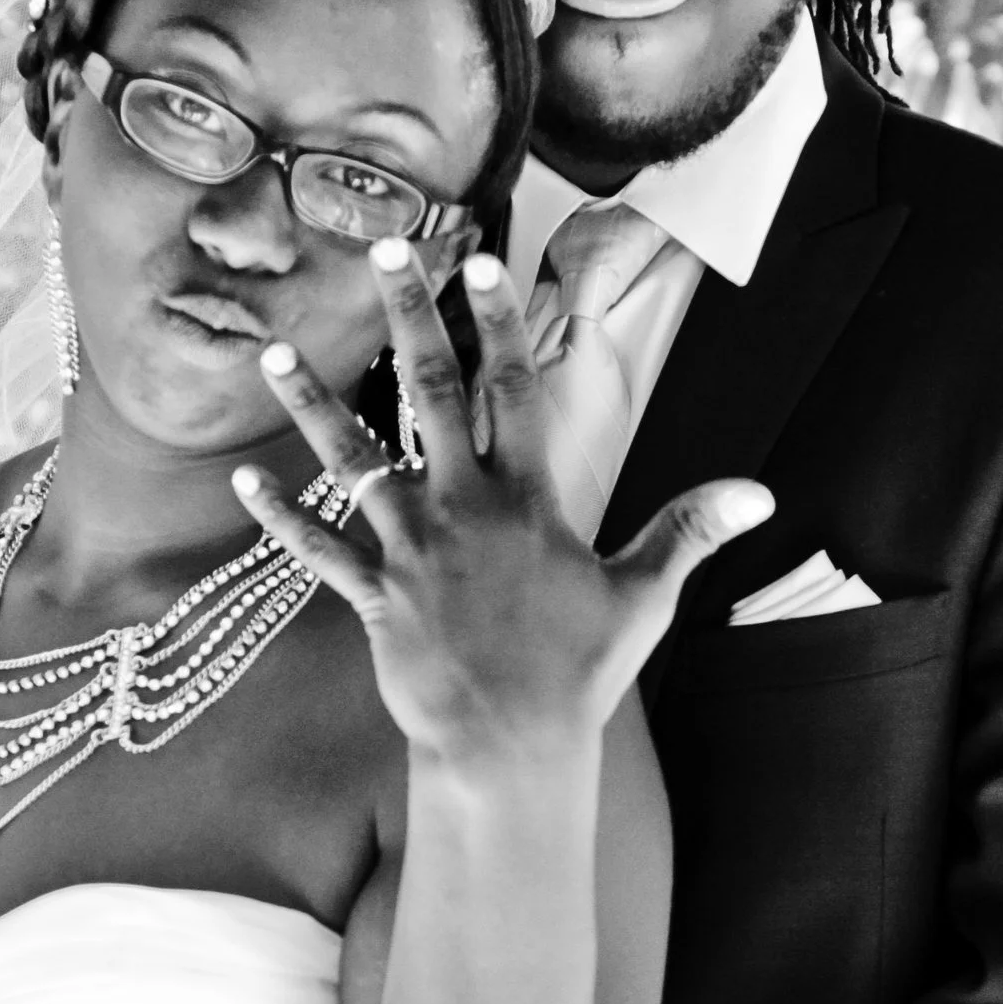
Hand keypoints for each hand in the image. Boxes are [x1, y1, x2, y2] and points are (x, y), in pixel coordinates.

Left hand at [235, 240, 769, 763]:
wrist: (510, 749)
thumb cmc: (579, 676)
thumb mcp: (643, 597)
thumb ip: (688, 531)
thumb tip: (759, 493)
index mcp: (527, 501)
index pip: (512, 391)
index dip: (500, 324)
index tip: (481, 264)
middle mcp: (462, 510)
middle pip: (428, 395)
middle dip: (408, 319)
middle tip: (387, 254)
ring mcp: (411, 551)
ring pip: (354, 461)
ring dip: (311, 405)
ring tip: (274, 352)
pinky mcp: (373, 597)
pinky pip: (316, 550)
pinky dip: (280, 518)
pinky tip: (243, 483)